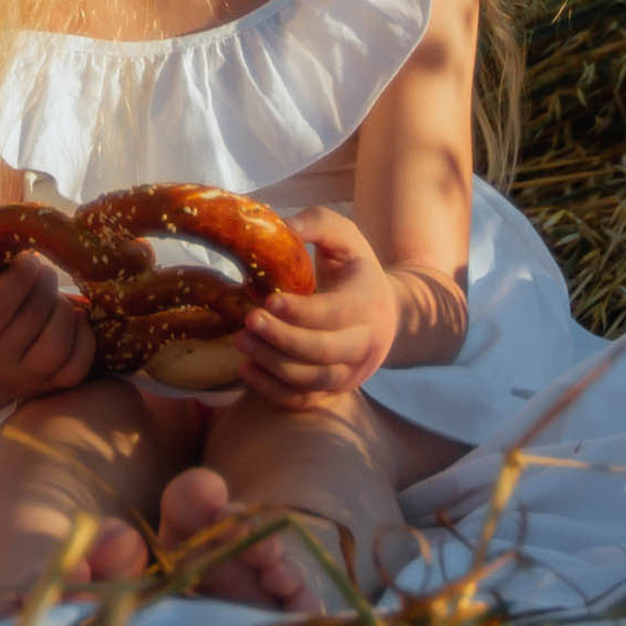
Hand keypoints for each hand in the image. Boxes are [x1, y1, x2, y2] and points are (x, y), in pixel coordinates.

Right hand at [0, 252, 96, 402]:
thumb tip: (30, 233)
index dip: (21, 273)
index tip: (27, 260)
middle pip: (33, 317)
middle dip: (45, 284)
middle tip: (43, 271)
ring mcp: (22, 384)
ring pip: (58, 343)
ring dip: (63, 309)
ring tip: (53, 297)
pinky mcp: (49, 389)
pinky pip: (78, 364)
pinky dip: (83, 335)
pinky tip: (73, 318)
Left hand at [234, 208, 396, 408]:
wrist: (384, 309)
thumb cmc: (353, 267)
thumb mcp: (344, 236)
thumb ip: (317, 223)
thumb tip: (285, 226)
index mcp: (370, 301)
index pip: (336, 314)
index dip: (300, 311)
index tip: (268, 299)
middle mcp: (367, 342)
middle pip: (324, 352)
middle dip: (282, 339)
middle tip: (248, 321)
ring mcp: (352, 371)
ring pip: (313, 380)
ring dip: (273, 365)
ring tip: (241, 341)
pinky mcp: (335, 390)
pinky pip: (304, 402)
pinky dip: (273, 391)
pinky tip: (246, 370)